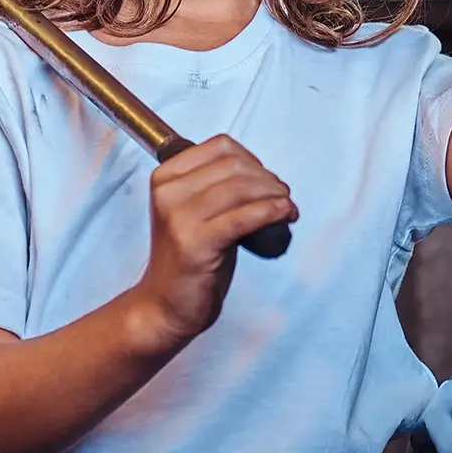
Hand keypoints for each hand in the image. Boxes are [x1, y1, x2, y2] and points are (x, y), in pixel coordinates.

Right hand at [133, 136, 298, 347]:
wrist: (164, 304)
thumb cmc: (190, 257)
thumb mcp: (197, 211)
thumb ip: (220, 186)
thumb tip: (265, 175)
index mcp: (165, 177)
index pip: (221, 147)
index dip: (253, 160)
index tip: (266, 181)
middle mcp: (168, 192)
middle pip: (235, 165)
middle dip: (268, 179)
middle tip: (283, 198)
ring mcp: (179, 218)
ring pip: (242, 188)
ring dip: (274, 195)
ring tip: (287, 209)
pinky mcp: (195, 243)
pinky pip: (243, 217)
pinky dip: (271, 212)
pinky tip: (284, 215)